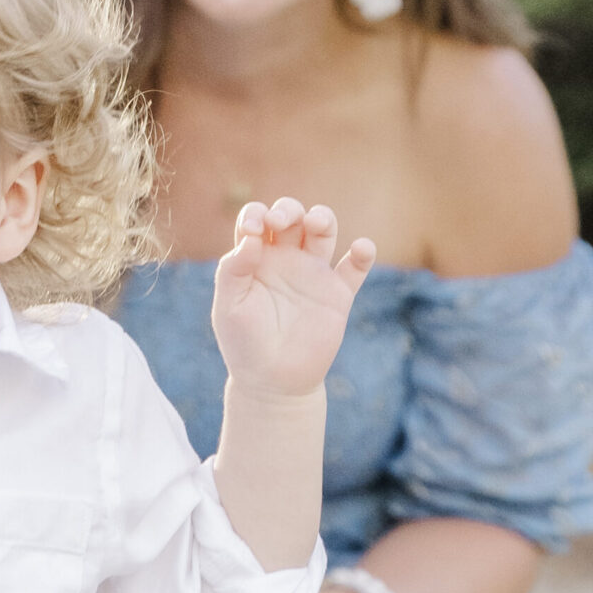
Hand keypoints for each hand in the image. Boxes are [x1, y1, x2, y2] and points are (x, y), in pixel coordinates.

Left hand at [212, 198, 374, 400]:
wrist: (274, 382)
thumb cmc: (245, 344)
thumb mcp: (229, 307)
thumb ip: (233, 270)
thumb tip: (251, 238)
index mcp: (255, 258)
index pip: (256, 219)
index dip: (256, 214)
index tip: (255, 230)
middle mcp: (285, 259)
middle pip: (292, 215)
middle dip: (288, 209)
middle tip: (280, 222)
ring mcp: (313, 274)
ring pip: (324, 230)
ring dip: (322, 218)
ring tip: (316, 224)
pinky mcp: (338, 294)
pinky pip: (355, 267)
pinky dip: (363, 253)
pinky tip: (361, 248)